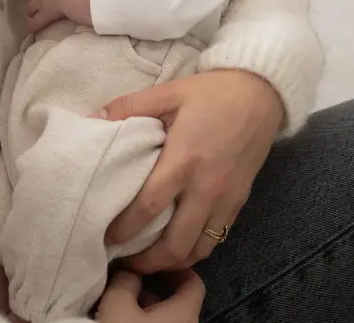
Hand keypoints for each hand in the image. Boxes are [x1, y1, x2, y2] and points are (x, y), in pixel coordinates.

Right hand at [96, 270, 203, 322]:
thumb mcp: (117, 305)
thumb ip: (126, 281)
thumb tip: (132, 272)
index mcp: (186, 314)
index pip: (194, 282)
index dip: (174, 268)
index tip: (151, 261)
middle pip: (178, 302)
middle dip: (154, 289)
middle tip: (129, 280)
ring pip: (167, 321)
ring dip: (147, 310)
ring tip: (121, 303)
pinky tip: (124, 322)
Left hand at [100, 70, 283, 270]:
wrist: (260, 94)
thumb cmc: (211, 94)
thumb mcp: (168, 92)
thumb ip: (130, 106)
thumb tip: (94, 119)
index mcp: (182, 160)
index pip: (149, 207)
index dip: (125, 228)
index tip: (107, 238)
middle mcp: (205, 188)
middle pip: (176, 244)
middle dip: (148, 262)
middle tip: (126, 262)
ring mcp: (226, 199)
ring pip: (199, 249)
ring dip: (174, 261)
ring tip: (151, 259)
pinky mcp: (240, 202)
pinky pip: (217, 238)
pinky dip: (197, 249)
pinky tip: (180, 244)